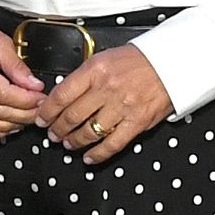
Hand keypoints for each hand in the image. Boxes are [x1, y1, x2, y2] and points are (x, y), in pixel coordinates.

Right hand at [0, 14, 42, 138]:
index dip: (27, 100)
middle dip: (24, 114)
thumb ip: (17, 66)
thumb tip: (34, 85)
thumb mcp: (0, 42)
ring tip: (26, 118)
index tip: (40, 98)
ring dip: (10, 125)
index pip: (5, 94)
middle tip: (38, 110)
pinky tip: (7, 124)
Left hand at [39, 45, 172, 163]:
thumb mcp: (106, 57)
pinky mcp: (137, 122)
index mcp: (96, 69)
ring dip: (74, 141)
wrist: (172, 62)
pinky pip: (112, 144)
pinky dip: (97, 154)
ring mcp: (122, 106)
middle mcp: (107, 88)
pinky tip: (89, 157)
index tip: (42, 118)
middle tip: (53, 134)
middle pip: (72, 116)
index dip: (47, 111)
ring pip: (89, 132)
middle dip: (58, 129)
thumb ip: (86, 77)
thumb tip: (65, 95)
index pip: (62, 94)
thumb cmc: (140, 60)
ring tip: (69, 144)